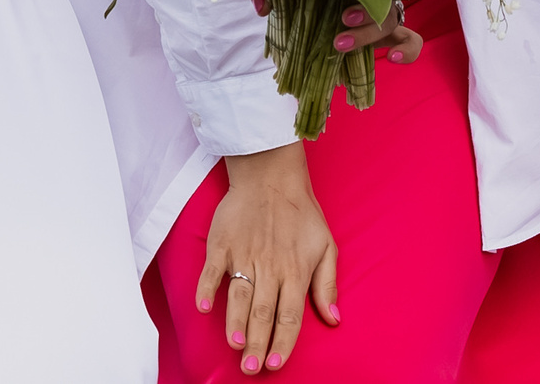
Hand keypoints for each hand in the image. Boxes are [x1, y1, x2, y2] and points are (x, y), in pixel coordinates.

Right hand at [201, 144, 339, 373]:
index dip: (284, 342)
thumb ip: (328, 284)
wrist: (271, 175)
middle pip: (264, 313)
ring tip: (236, 346)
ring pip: (240, 296)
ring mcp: (244, 255)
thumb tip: (333, 318)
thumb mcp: (326, 245)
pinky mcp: (222, 243)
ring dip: (236, 322)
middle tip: (251, 369)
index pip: (290, 315)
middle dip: (258, 344)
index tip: (276, 364)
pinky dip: (208, 289)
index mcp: (296, 270)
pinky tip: (205, 308)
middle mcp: (270, 266)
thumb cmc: (301, 213)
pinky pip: (212, 271)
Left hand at [244, 0, 425, 65]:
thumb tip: (262, 8)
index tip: (344, 16)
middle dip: (364, 24)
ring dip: (371, 35)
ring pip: (395, 21)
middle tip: (339, 35)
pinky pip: (409, 40)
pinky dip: (406, 51)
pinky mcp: (387, 34)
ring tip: (344, 47)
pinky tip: (392, 60)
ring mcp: (382, 13)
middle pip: (380, 4)